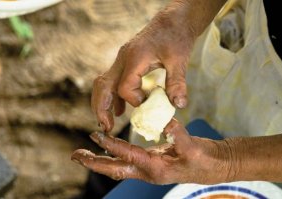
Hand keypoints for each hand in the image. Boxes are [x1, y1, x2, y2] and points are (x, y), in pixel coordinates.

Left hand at [71, 119, 231, 184]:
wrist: (213, 166)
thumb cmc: (205, 160)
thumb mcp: (194, 148)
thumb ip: (179, 136)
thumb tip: (167, 122)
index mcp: (156, 168)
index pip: (128, 155)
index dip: (111, 145)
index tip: (94, 135)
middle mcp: (147, 171)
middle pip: (114, 169)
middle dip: (94, 163)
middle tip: (75, 155)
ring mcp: (147, 169)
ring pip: (117, 166)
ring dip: (99, 160)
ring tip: (82, 153)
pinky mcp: (150, 162)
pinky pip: (126, 161)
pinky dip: (113, 154)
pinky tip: (107, 147)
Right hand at [91, 0, 226, 132]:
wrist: (173, 20)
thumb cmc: (176, 36)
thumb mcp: (180, 59)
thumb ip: (177, 83)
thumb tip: (179, 105)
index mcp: (135, 58)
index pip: (125, 88)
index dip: (135, 100)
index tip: (148, 103)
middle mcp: (123, 59)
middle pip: (103, 86)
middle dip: (101, 108)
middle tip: (105, 127)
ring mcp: (122, 60)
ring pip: (103, 84)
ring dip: (103, 103)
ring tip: (107, 123)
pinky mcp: (126, 63)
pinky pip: (113, 81)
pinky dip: (113, 97)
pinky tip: (120, 110)